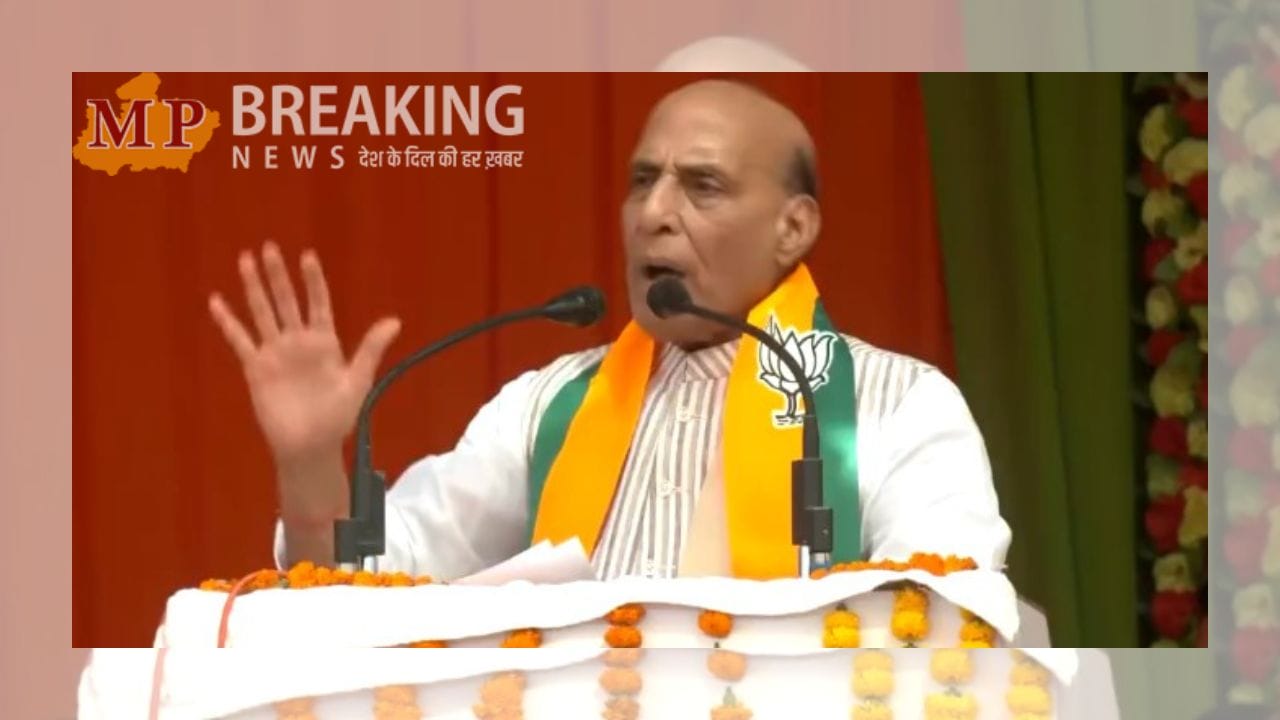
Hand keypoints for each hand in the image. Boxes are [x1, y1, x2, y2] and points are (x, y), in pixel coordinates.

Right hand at [208, 242, 400, 467]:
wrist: (309, 445)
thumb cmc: (337, 417)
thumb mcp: (358, 381)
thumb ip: (371, 349)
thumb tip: (395, 320)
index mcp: (324, 342)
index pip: (318, 303)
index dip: (313, 281)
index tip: (308, 256)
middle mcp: (298, 341)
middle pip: (286, 301)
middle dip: (277, 275)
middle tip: (268, 247)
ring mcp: (275, 352)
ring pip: (262, 312)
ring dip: (253, 288)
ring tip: (245, 260)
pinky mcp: (256, 368)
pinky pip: (240, 340)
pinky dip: (228, 322)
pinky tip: (216, 301)